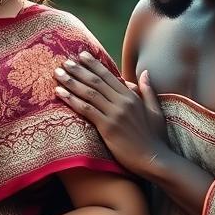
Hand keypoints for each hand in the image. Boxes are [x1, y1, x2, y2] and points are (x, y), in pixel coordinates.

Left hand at [54, 53, 168, 174]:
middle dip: (79, 70)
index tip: (82, 55)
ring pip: (89, 93)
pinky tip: (60, 93)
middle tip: (65, 61)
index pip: (109, 76)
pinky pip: (86, 109)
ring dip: (71, 82)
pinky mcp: (107, 127)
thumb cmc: (155, 138)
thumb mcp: (156, 111)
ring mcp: (114, 114)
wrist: (154, 159)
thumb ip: (148, 91)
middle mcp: (122, 102)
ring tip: (58, 74)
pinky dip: (72, 100)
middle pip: (96, 82)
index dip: (94, 65)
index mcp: (132, 97)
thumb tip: (145, 73)